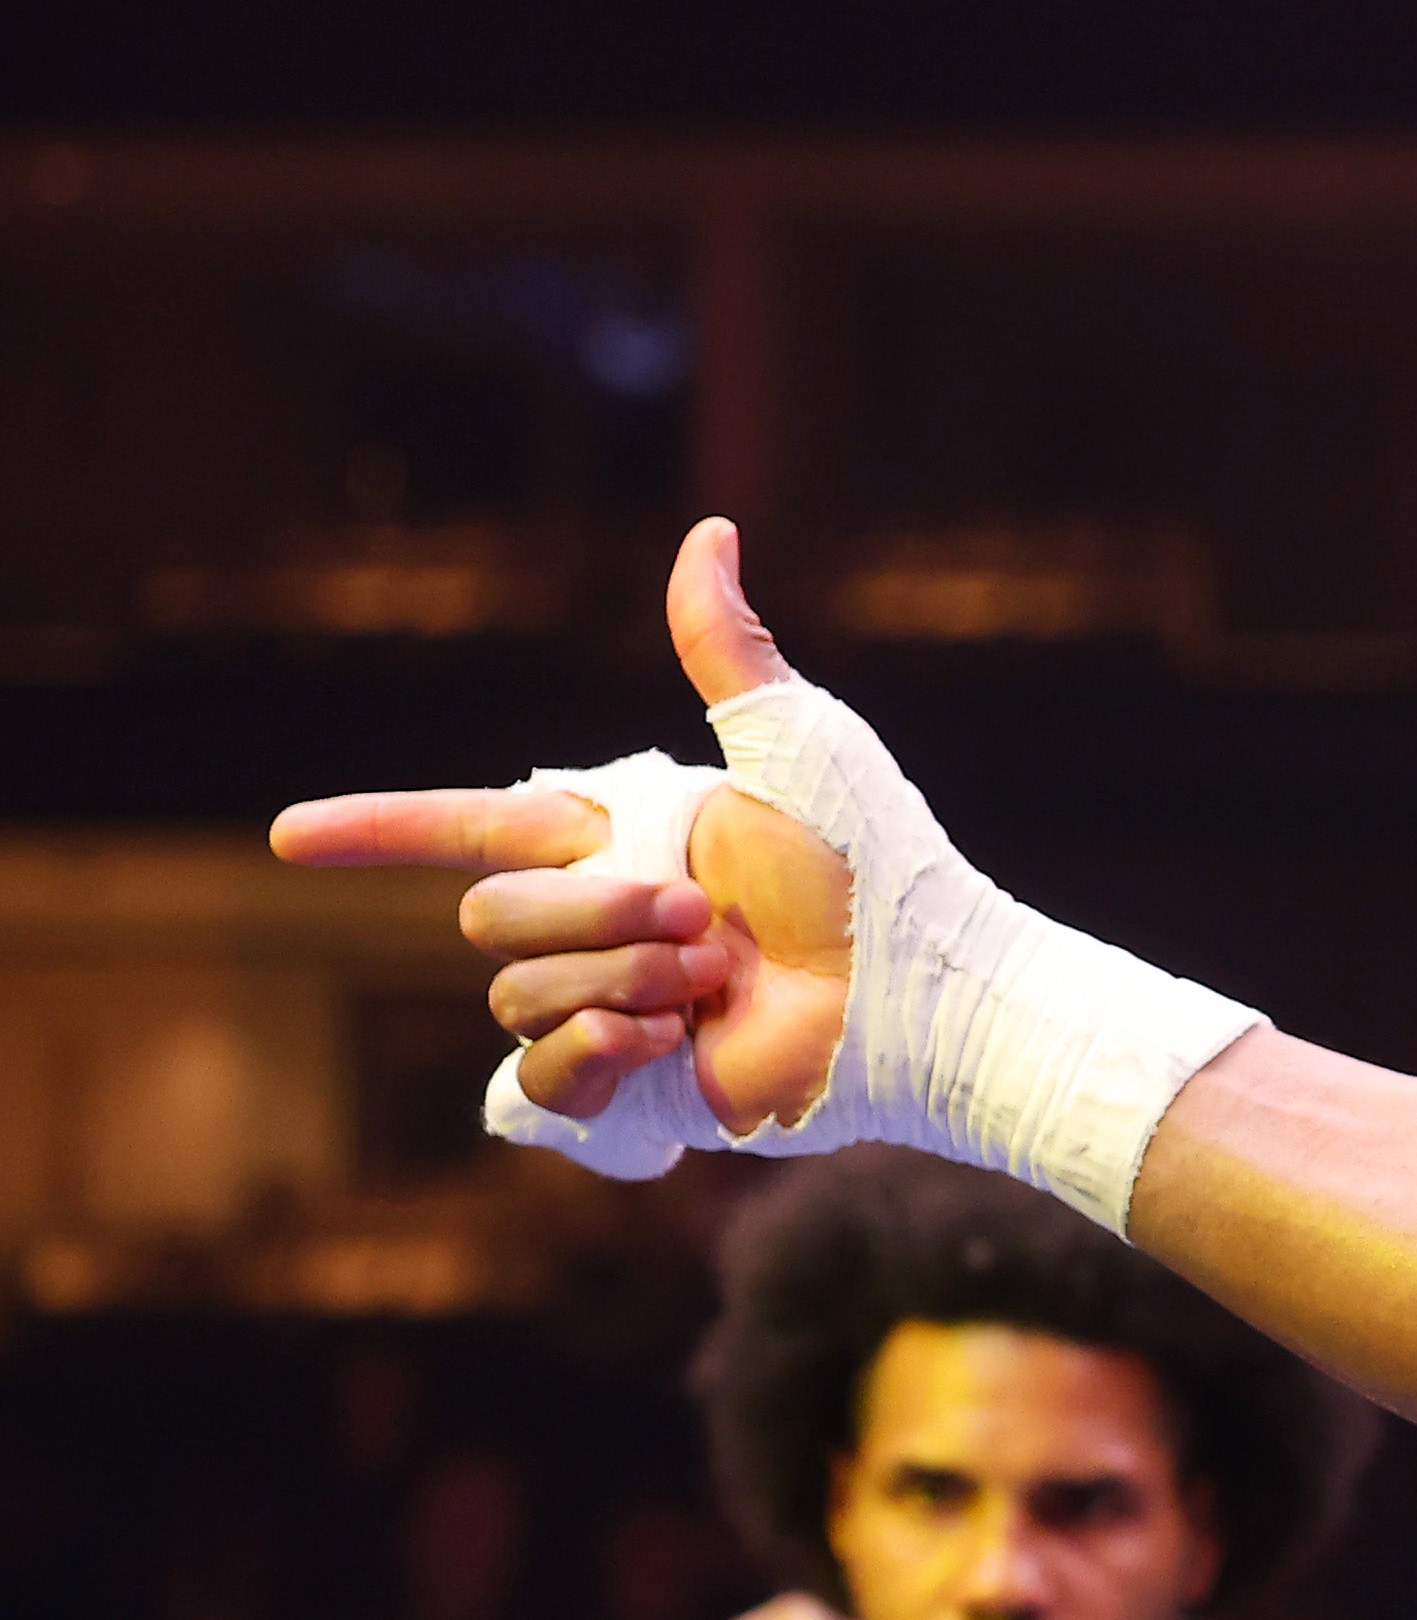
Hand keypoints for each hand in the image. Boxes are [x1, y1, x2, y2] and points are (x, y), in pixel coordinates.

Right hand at [266, 520, 858, 1133]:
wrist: (921, 991)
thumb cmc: (874, 864)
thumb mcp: (794, 740)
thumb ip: (726, 647)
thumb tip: (708, 531)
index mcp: (618, 842)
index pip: (467, 827)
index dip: (378, 829)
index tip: (291, 840)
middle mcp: (601, 926)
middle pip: (486, 915)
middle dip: (591, 912)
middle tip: (706, 921)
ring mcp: (609, 1008)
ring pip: (512, 989)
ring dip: (616, 975)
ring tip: (712, 982)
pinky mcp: (629, 1089)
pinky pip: (540, 1074)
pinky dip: (596, 1048)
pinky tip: (672, 1037)